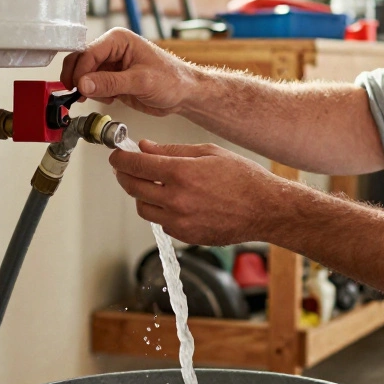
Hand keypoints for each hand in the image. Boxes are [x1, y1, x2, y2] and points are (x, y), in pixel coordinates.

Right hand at [59, 28, 196, 115]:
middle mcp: (111, 50)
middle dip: (78, 79)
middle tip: (80, 95)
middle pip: (80, 62)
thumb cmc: (172, 80)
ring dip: (88, 89)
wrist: (184, 94)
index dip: (81, 71)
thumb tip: (84, 84)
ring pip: (84, 76)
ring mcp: (110, 66)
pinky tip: (112, 99)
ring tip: (107, 97)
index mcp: (118, 40)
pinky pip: (93, 87)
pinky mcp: (112, 80)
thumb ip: (111, 82)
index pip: (88, 53)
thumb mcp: (141, 81)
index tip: (79, 88)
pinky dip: (96, 95)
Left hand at [110, 140, 298, 245]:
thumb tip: (145, 147)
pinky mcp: (185, 236)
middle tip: (125, 167)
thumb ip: (172, 150)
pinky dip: (160, 210)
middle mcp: (176, 200)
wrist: (266, 209)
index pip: (135, 165)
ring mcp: (180, 221)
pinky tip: (172, 200)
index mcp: (181, 173)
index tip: (117, 154)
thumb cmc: (244, 178)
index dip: (120, 158)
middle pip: (132, 187)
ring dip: (140, 194)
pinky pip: (161, 222)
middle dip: (124, 174)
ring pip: (142, 208)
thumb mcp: (209, 152)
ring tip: (150, 184)